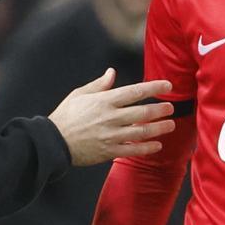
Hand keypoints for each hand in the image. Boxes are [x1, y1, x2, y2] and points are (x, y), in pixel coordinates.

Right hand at [49, 68, 175, 165]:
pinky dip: (146, 148)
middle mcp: (111, 117)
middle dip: (160, 110)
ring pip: (141, 131)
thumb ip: (99, 84)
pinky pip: (133, 149)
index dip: (154, 87)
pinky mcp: (109, 151)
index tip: (167, 85)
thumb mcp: (79, 94)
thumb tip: (112, 72)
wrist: (53, 141)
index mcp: (104, 101)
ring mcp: (111, 135)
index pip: (135, 91)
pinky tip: (157, 145)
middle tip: (171, 108)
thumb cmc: (65, 116)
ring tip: (170, 125)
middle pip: (143, 112)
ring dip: (158, 128)